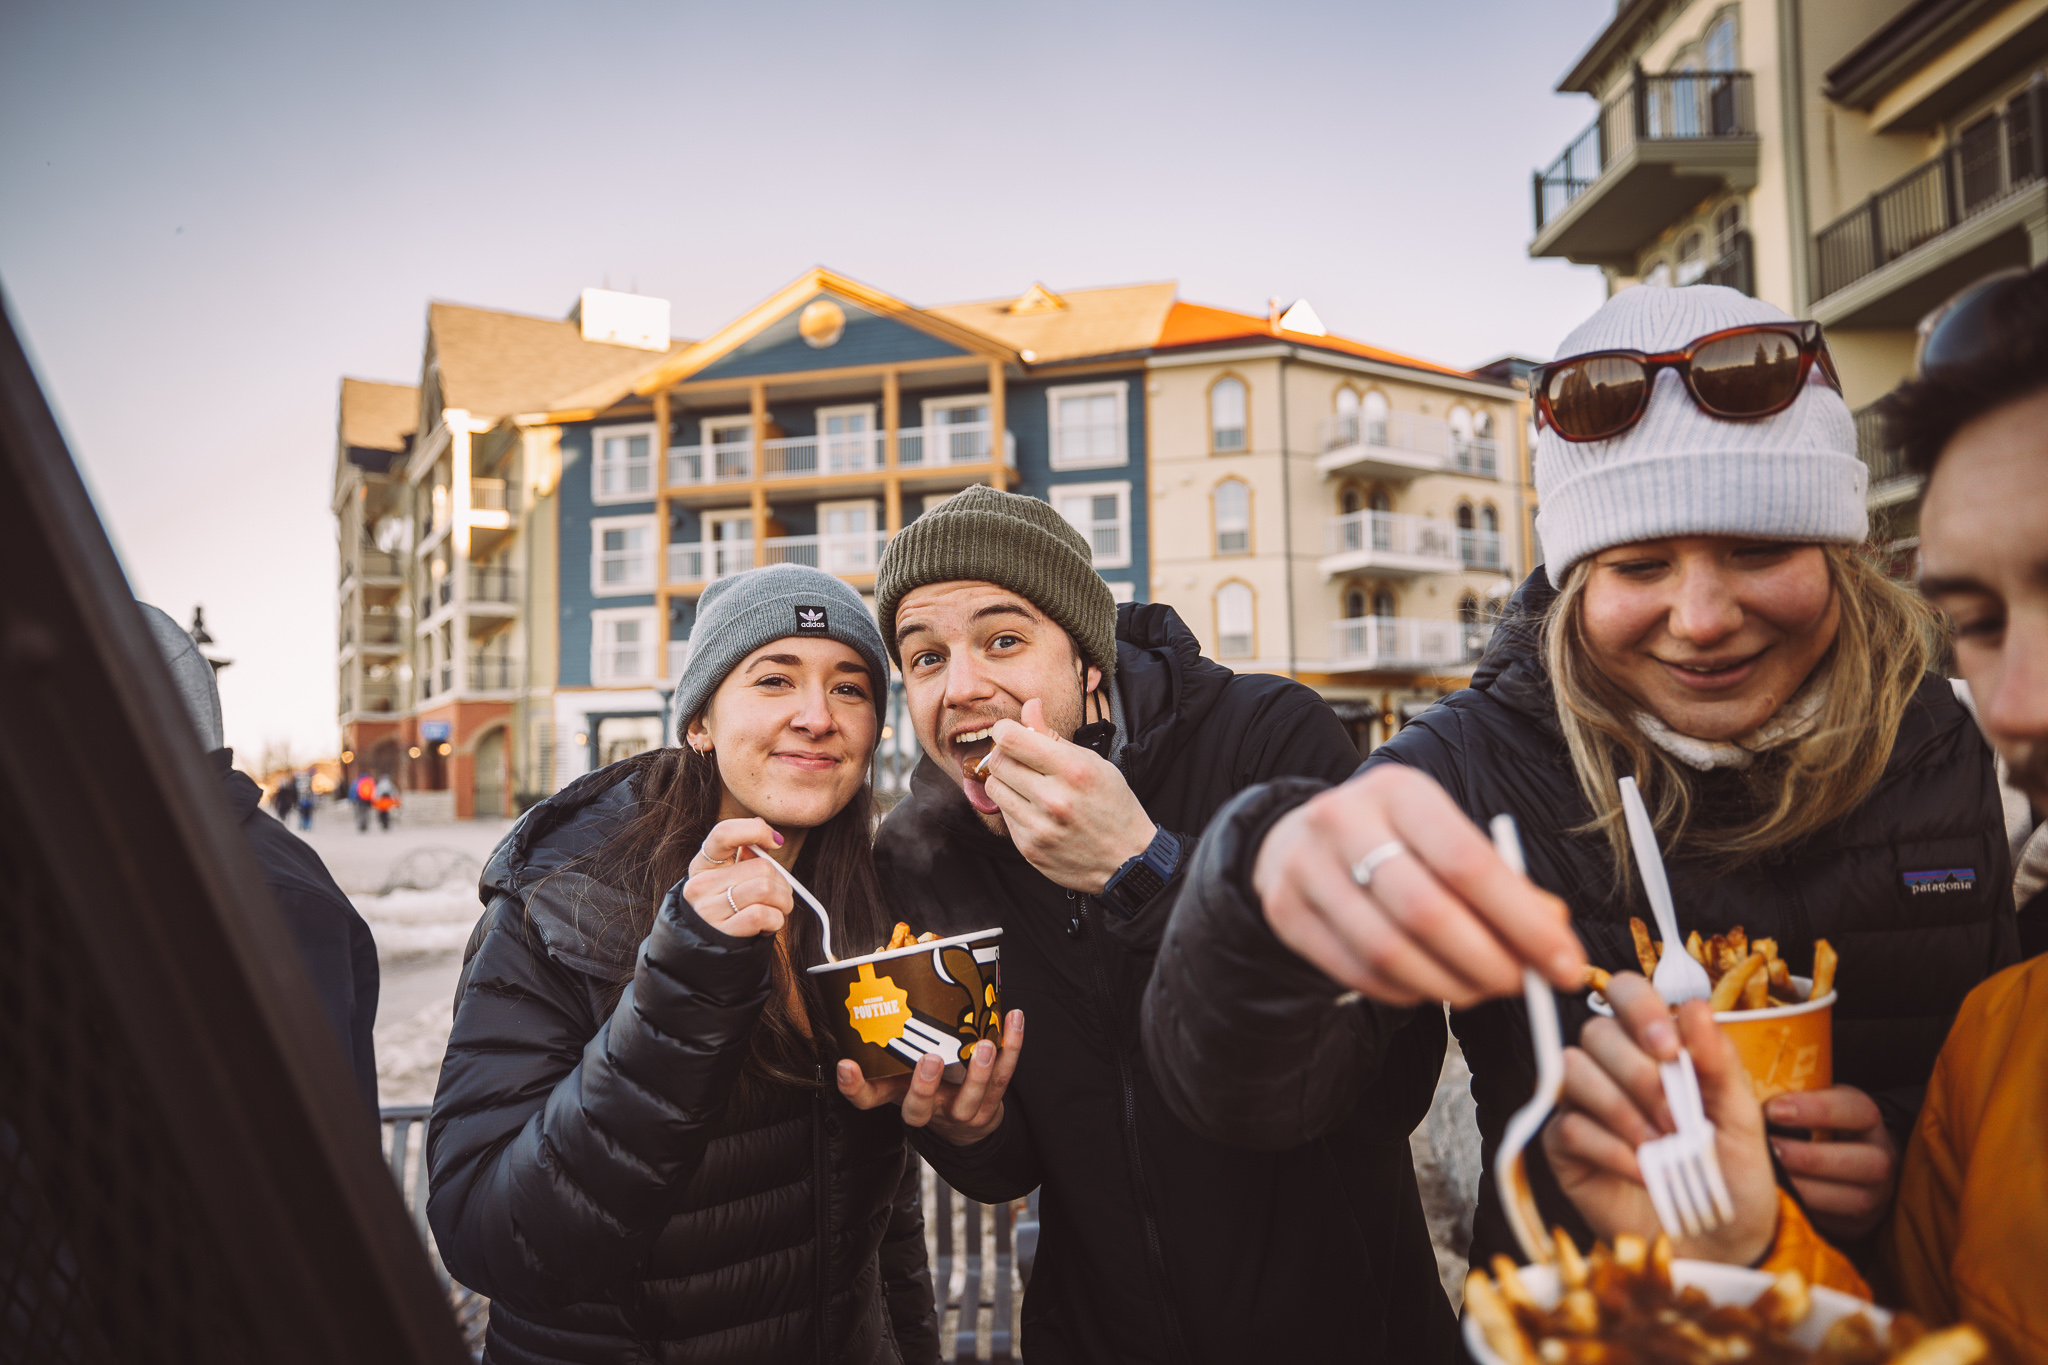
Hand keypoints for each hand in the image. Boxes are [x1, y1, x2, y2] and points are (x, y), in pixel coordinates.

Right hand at [680, 818, 790, 937]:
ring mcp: (709, 910)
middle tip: (777, 896)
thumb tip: (769, 834)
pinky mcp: (723, 932)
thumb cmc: (728, 910)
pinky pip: (764, 915)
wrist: (709, 952)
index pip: (724, 833)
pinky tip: (766, 926)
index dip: (755, 831)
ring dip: (783, 903)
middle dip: (782, 883)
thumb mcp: (729, 880)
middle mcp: (700, 885)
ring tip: (774, 911)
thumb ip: (746, 855)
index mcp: (703, 865)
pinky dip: (776, 921)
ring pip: (766, 890)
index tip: (775, 842)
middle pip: (762, 867)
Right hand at [837, 1010, 1025, 1145]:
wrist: (965, 1120)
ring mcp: (959, 1110)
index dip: (853, 1086)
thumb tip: (886, 957)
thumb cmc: (928, 1078)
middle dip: (923, 1086)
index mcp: (897, 1094)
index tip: (847, 1065)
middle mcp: (926, 1107)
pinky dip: (1011, 1047)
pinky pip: (1003, 1078)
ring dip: (978, 1072)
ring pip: (970, 1099)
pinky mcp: (989, 1104)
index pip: (867, 1098)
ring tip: (983, 1044)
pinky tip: (1013, 1018)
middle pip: (918, 1109)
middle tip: (930, 1059)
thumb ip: (893, 1022)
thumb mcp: (903, 1059)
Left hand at [982, 699, 1153, 893]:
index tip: (1012, 733)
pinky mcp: (1029, 848)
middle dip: (1005, 754)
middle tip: (1022, 759)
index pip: (1011, 739)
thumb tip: (1029, 706)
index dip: (1005, 730)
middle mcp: (1053, 799)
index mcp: (1072, 770)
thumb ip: (1053, 735)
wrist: (1127, 860)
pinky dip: (1014, 807)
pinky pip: (1003, 815)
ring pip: (994, 787)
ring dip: (1006, 781)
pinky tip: (1036, 810)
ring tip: (1029, 785)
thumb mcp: (1092, 763)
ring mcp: (1039, 827)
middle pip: (998, 762)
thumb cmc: (1112, 805)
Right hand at [1251, 765, 1582, 1006]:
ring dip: (1449, 986)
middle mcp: (1344, 821)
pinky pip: (1358, 972)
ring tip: (1479, 988)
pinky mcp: (1286, 911)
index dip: (1523, 922)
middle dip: (1488, 962)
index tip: (1563, 963)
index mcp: (1399, 792)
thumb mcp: (1445, 837)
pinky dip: (1407, 992)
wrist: (1296, 837)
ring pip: (1389, 951)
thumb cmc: (1392, 841)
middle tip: (1522, 985)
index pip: (1468, 862)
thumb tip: (1554, 935)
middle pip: (1426, 912)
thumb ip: (1502, 882)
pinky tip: (1431, 984)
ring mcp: (1306, 867)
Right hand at [1543, 972, 1780, 1265]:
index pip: (1624, 992)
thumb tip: (1694, 1008)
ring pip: (1572, 1071)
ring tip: (1661, 1149)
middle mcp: (1611, 1065)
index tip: (1668, 1050)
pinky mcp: (1563, 1146)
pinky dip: (1610, 1150)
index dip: (1638, 1010)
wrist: (1720, 1242)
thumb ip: (1717, 1062)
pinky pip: (1568, 1126)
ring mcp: (1581, 1103)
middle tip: (1678, 1120)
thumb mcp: (1740, 1116)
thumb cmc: (1731, 1173)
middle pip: (1595, 1032)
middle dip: (1639, 1076)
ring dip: (1622, 1110)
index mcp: (1654, 1044)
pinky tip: (1643, 1172)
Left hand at [1762, 1086, 1897, 1237]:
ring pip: (1846, 1196)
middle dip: (1807, 1156)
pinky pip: (1831, 1218)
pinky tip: (1773, 1198)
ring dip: (1802, 1186)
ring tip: (1766, 1176)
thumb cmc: (1818, 1128)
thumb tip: (1736, 1074)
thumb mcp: (1813, 1104)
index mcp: (1864, 1117)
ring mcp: (1873, 1193)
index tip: (1773, 1109)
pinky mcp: (1857, 1220)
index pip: (1853, 1108)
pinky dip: (1800, 1207)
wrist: (1850, 1171)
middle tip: (1767, 1149)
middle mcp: (1879, 1155)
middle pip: (1855, 1160)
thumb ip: (1788, 1093)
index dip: (1815, 1109)